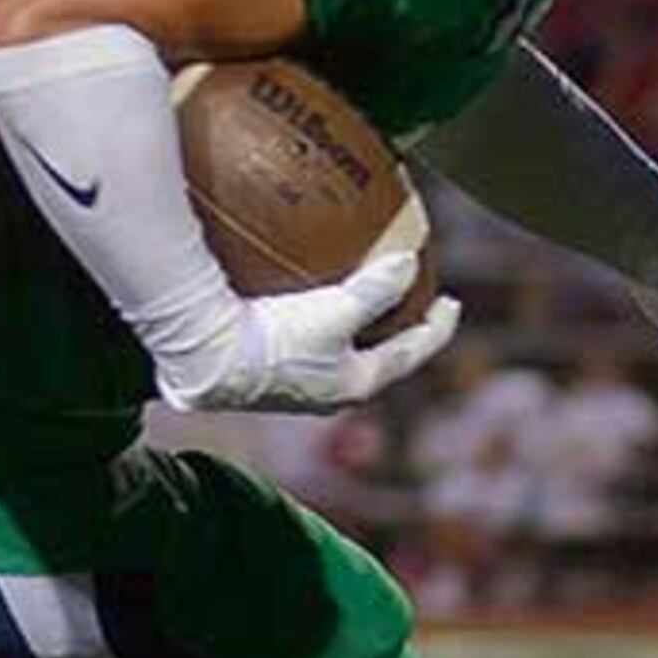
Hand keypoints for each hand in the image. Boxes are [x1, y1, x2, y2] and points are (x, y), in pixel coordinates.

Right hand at [150, 242, 461, 415]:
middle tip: (410, 304)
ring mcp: (296, 388)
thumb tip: (407, 264)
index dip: (437, 328)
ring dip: (357, 329)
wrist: (206, 360)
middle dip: (396, 332)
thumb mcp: (334, 311)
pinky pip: (307, 347)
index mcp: (356, 384)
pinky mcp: (265, 375)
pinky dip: (319, 325)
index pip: (411, 354)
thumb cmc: (274, 341)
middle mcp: (329, 393)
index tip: (452, 303)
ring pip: (341, 356)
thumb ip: (377, 290)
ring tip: (361, 302)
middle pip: (377, 359)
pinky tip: (304, 304)